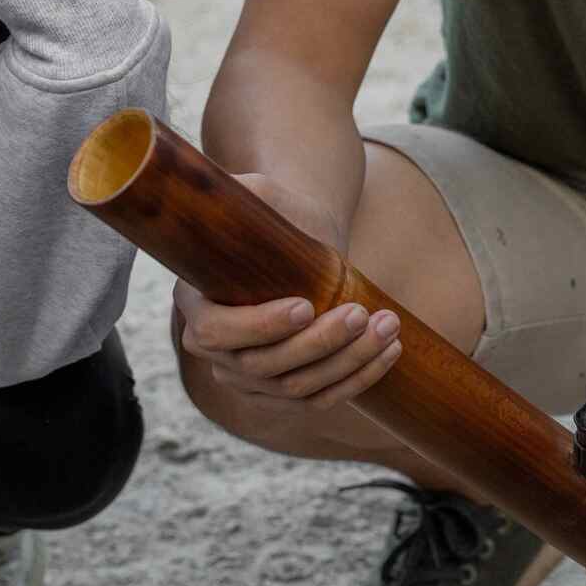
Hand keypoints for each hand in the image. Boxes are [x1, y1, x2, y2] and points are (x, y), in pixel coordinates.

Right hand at [173, 173, 402, 411]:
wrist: (305, 241)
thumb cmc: (282, 213)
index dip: (260, 327)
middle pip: (263, 367)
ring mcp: (247, 379)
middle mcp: (214, 351)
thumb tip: (235, 186)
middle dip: (319, 344)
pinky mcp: (284, 393)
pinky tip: (390, 351)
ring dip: (348, 361)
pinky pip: (320, 399)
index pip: (217, 332)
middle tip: (362, 313)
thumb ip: (243, 190)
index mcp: (195, 303)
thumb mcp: (261, 195)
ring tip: (387, 325)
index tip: (305, 306)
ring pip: (298, 387)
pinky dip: (358, 379)